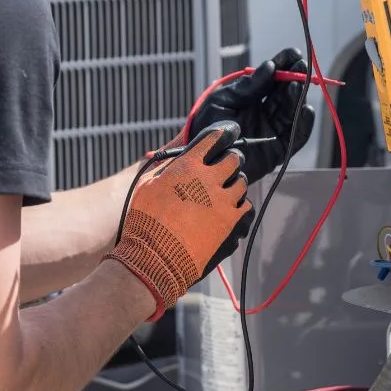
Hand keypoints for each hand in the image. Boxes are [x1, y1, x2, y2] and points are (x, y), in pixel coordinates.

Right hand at [105, 121, 253, 320]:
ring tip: (225, 190)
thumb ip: (167, 167)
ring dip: (234, 183)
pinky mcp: (230, 221)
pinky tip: (229, 208)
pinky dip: (238, 205)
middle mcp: (209, 178)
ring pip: (241, 182)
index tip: (226, 134)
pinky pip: (245, 205)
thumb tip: (179, 159)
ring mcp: (222, 200)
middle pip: (234, 159)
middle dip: (231, 159)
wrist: (155, 256)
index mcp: (188, 165)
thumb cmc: (145, 220)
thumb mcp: (148, 184)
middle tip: (226, 165)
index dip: (222, 134)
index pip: (214, 139)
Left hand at [188, 47, 315, 182]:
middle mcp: (264, 112)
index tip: (294, 54)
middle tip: (300, 66)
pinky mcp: (278, 151)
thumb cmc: (207, 127)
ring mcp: (272, 131)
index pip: (272, 78)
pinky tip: (306, 109)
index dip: (284, 65)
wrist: (202, 159)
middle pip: (285, 93)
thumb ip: (247, 87)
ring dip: (297, 97)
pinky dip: (304, 124)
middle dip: (295, 77)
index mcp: (251, 98)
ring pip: (292, 111)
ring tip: (297, 85)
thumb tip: (270, 67)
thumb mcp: (223, 100)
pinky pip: (296, 137)